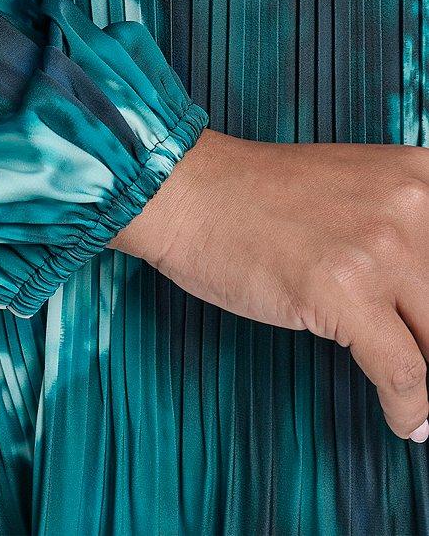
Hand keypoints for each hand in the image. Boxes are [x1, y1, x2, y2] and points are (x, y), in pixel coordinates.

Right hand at [110, 129, 428, 442]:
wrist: (190, 194)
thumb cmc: (254, 196)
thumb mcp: (351, 191)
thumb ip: (400, 230)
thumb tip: (424, 298)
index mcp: (419, 176)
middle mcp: (411, 207)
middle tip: (427, 360)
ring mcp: (378, 249)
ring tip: (422, 400)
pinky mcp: (343, 292)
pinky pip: (403, 373)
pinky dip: (408, 407)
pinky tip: (404, 419)